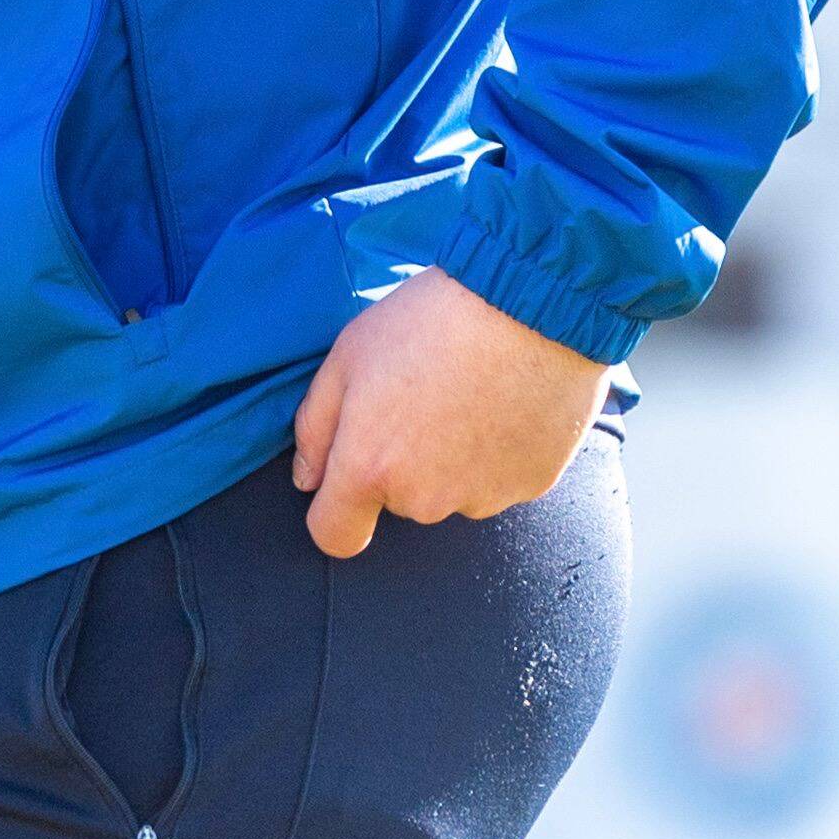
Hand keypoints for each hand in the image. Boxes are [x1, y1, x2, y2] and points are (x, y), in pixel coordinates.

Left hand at [288, 265, 607, 557]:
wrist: (527, 302)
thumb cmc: (429, 320)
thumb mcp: (347, 356)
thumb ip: (315, 428)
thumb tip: (307, 479)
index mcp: (369, 468)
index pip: (336, 536)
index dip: (335, 511)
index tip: (348, 480)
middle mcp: (424, 500)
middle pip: (399, 502)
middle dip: (400, 463)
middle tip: (420, 397)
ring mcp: (482, 498)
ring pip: (451, 492)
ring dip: (451, 460)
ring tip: (467, 393)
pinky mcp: (530, 486)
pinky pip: (499, 480)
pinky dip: (497, 453)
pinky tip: (504, 402)